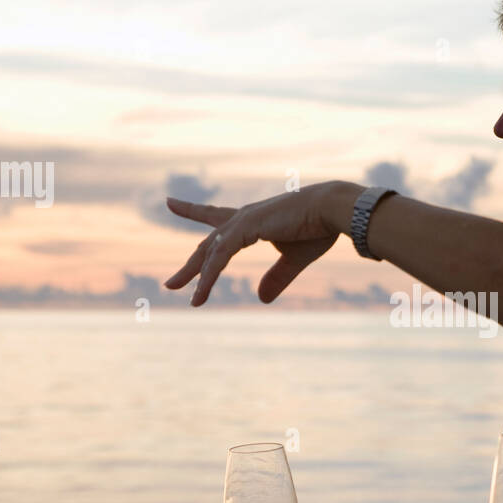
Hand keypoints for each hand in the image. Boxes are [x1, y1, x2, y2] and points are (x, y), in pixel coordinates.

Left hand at [163, 180, 359, 305]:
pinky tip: (200, 293)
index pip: (216, 217)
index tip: (170, 203)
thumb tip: (260, 299)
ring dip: (194, 276)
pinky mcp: (246, 228)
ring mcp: (242, 221)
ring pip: (210, 253)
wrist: (332, 210)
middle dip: (190, 265)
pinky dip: (209, 276)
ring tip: (176, 292)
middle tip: (171, 284)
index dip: (193, 212)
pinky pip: (220, 257)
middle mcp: (243, 218)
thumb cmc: (319, 228)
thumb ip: (276, 278)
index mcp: (252, 221)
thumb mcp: (293, 259)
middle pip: (208, 244)